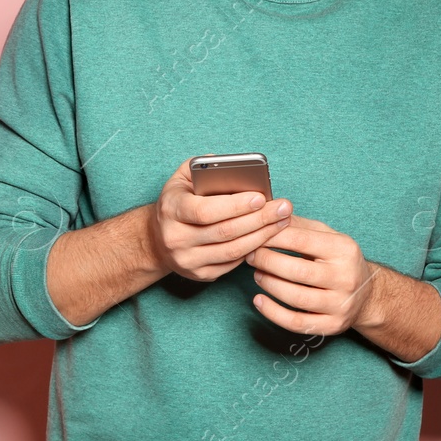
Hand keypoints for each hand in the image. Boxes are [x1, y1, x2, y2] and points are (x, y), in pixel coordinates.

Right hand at [145, 158, 292, 281]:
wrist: (157, 238)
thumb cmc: (177, 201)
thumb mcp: (182, 178)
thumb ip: (204, 166)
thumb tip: (235, 165)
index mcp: (171, 209)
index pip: (205, 211)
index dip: (235, 205)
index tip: (261, 197)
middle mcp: (176, 238)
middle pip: (225, 231)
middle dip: (259, 219)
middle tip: (283, 207)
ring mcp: (187, 260)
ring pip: (233, 251)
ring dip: (262, 236)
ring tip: (282, 221)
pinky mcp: (200, 275)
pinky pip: (232, 264)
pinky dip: (253, 250)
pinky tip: (268, 236)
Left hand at [244, 214, 380, 335]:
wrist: (367, 295)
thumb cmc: (339, 260)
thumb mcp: (327, 236)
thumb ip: (299, 226)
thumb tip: (269, 214)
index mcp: (343, 250)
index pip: (301, 241)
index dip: (273, 237)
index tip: (256, 234)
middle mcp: (345, 278)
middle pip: (297, 270)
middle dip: (267, 261)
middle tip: (250, 255)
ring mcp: (340, 305)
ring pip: (295, 298)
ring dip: (269, 284)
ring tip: (256, 274)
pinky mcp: (332, 326)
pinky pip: (296, 323)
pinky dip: (272, 313)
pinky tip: (259, 301)